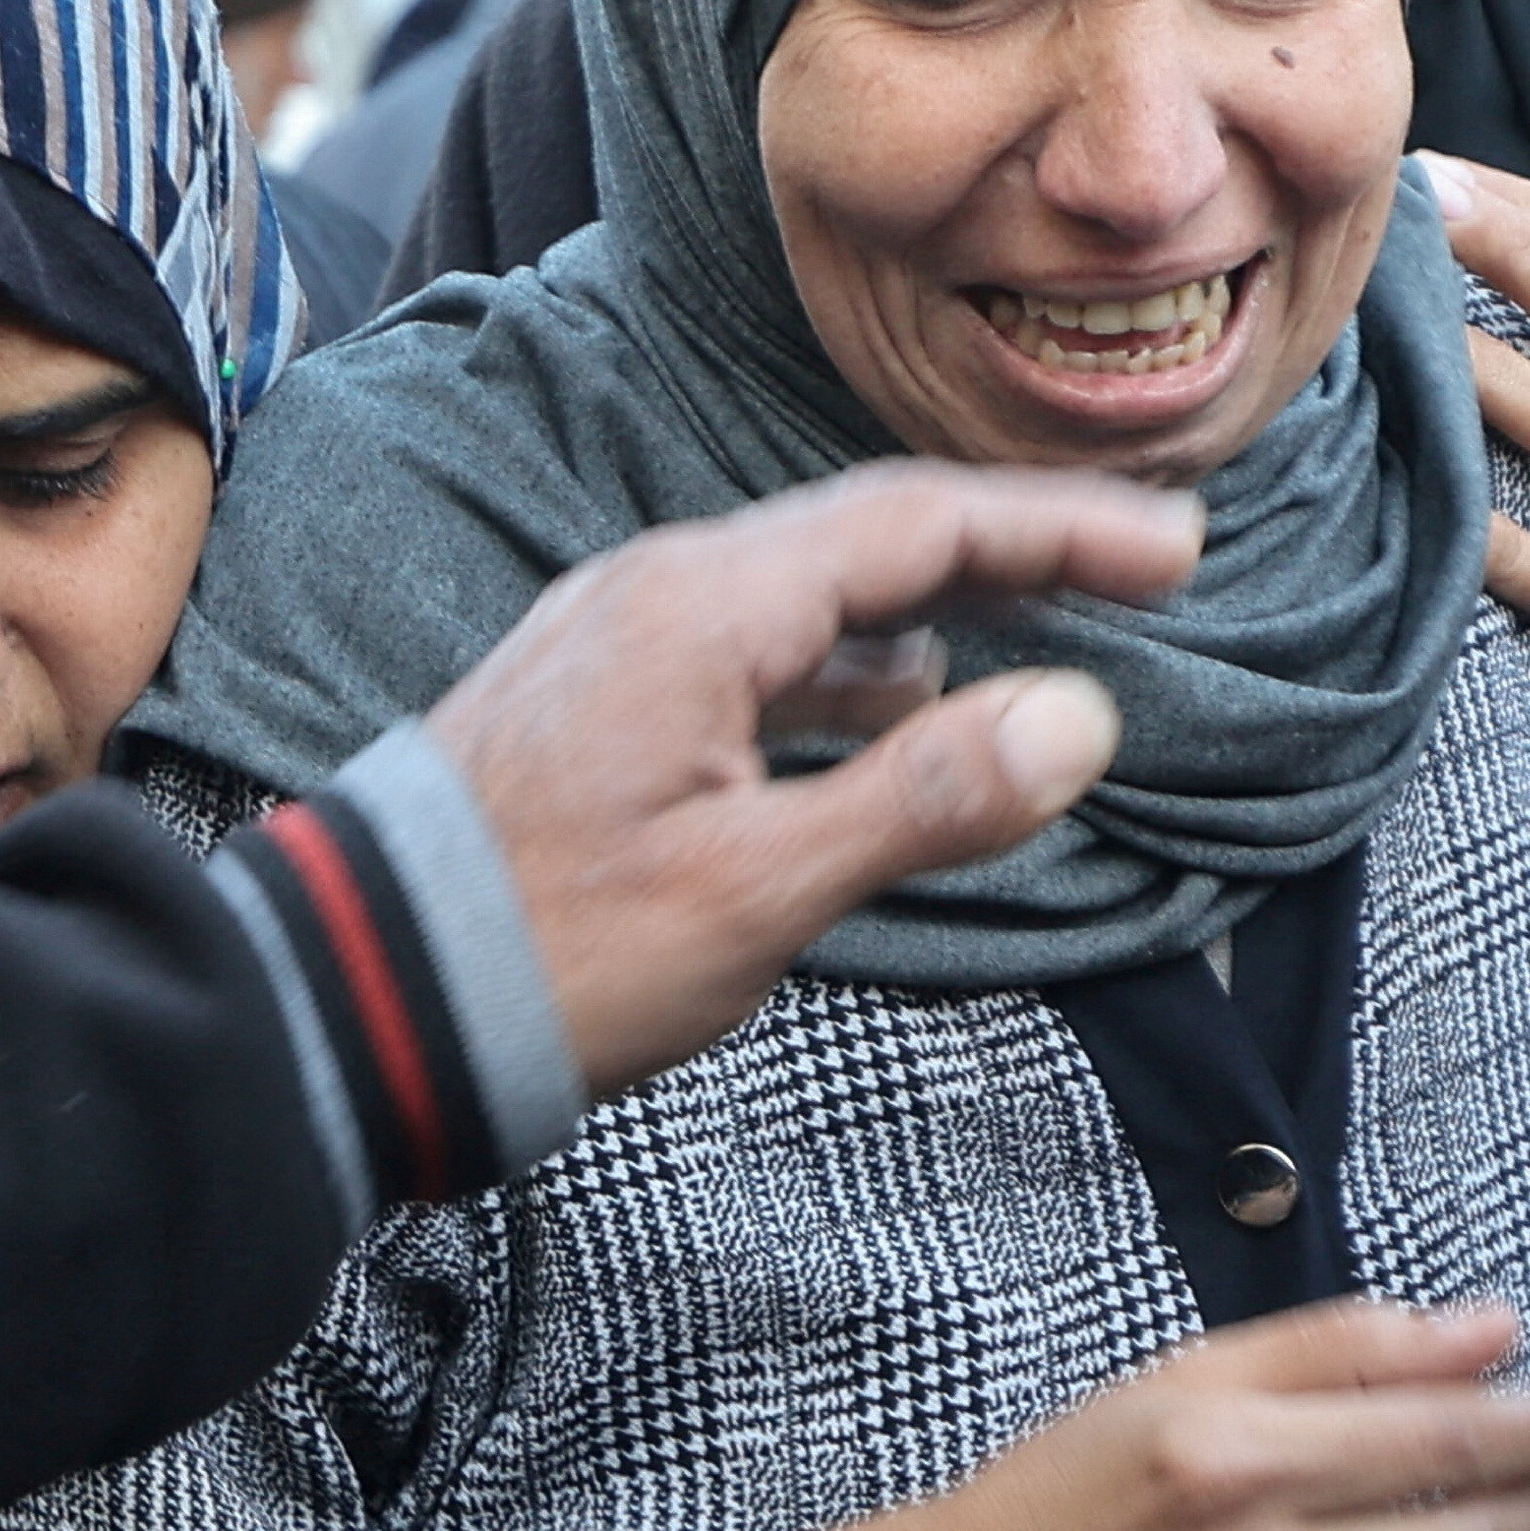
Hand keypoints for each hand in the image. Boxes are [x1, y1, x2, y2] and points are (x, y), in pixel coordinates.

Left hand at [422, 463, 1204, 1096]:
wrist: (352, 1004)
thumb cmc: (548, 954)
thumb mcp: (757, 890)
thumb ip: (921, 798)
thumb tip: (1080, 721)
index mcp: (703, 610)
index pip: (920, 526)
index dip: (1061, 532)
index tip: (1177, 550)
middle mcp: (658, 595)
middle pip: (871, 539)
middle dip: (1015, 552)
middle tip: (1142, 571)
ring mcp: (618, 648)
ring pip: (813, 597)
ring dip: (936, 610)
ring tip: (1041, 638)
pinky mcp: (597, 709)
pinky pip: (757, 652)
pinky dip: (853, 670)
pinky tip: (892, 709)